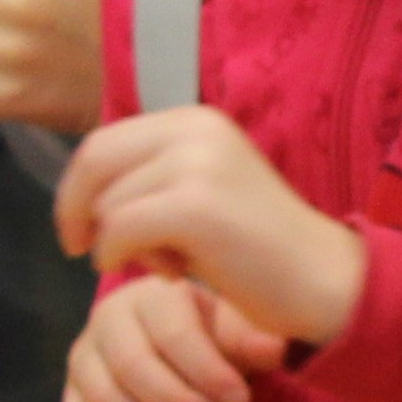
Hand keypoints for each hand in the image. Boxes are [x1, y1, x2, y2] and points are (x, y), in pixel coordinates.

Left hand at [56, 106, 363, 345]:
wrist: (326, 281)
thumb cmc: (261, 250)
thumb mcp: (204, 191)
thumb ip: (154, 177)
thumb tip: (85, 191)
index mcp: (196, 121)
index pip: (104, 142)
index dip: (77, 187)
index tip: (79, 228)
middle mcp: (195, 130)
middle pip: (96, 162)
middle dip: (76, 209)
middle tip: (81, 249)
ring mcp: (197, 165)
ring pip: (109, 202)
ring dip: (121, 244)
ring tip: (169, 266)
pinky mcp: (196, 206)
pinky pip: (121, 229)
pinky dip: (123, 258)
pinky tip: (164, 275)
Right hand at [62, 273, 289, 401]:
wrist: (176, 341)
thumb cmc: (210, 334)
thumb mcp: (237, 329)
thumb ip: (251, 339)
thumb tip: (271, 350)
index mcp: (152, 296)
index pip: (172, 334)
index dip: (207, 374)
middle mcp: (107, 319)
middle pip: (132, 367)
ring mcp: (84, 357)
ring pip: (103, 398)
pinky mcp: (72, 393)